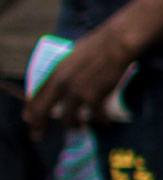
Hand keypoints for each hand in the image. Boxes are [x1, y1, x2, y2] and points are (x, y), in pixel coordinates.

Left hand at [23, 28, 139, 135]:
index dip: (30, 111)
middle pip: (42, 112)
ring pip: (68, 119)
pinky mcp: (95, 97)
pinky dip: (100, 120)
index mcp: (54, 73)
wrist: (115, 44)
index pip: (35, 97)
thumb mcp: (70, 57)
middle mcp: (61, 84)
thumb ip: (62, 72)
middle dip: (39, 126)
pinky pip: (95, 116)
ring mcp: (77, 92)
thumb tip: (60, 84)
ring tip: (79, 126)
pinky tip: (105, 122)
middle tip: (38, 135)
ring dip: (74, 125)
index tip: (30, 120)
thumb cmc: (96, 46)